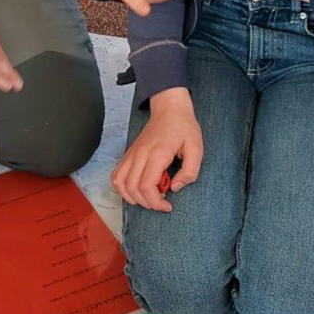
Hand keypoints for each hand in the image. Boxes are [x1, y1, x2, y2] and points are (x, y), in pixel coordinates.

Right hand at [111, 88, 202, 211]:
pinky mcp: (129, 154)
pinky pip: (116, 175)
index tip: (168, 205)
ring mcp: (132, 154)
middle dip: (146, 203)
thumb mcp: (196, 148)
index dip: (156, 202)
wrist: (169, 107)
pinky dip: (121, 187)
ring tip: (148, 197)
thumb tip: (175, 187)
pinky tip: (135, 189)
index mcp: (157, 153)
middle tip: (162, 202)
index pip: (146, 186)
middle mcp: (140, 154)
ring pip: (119, 183)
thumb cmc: (183, 126)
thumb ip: (189, 171)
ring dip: (132, 197)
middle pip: (132, 188)